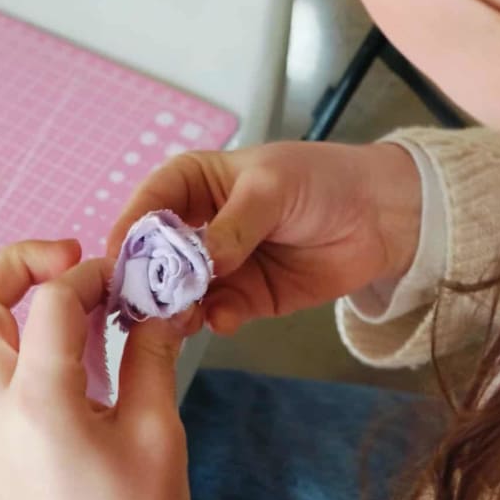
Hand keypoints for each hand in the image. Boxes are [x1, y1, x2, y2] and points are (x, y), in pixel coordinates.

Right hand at [109, 141, 421, 333]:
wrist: (381, 217)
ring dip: (178, 306)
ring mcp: (220, 267)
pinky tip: (222, 318)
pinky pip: (219, 312)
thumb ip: (234, 225)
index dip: (130, 232)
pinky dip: (216, 318)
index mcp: (193, 184)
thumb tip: (201, 263)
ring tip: (180, 317)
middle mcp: (198, 227)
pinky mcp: (246, 299)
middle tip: (142, 304)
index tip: (118, 261)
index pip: (148, 205)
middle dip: (149, 280)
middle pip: (158, 257)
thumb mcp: (272, 187)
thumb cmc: (320, 181)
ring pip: (183, 292)